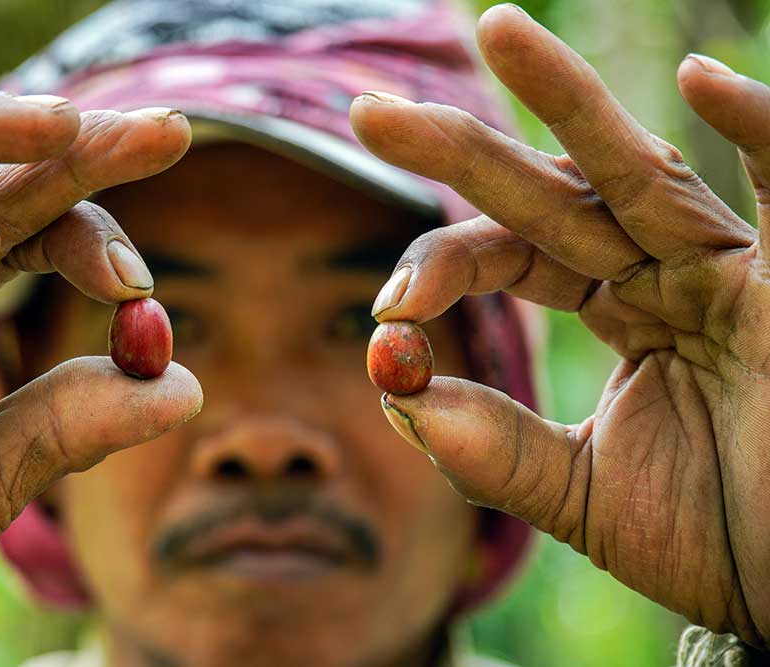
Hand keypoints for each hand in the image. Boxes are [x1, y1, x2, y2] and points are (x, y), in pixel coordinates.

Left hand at [350, 4, 769, 647]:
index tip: (386, 305)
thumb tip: (400, 394)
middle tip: (366, 112)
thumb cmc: (718, 537)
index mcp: (621, 311)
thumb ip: (494, 452)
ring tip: (498, 30)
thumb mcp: (583, 498)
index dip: (444, 263)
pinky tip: (703, 80)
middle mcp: (669, 275)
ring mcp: (734, 271)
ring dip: (567, 101)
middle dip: (460, 152)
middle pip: (550, 194)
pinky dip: (761, 134)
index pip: (514, 251)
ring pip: (640, 172)